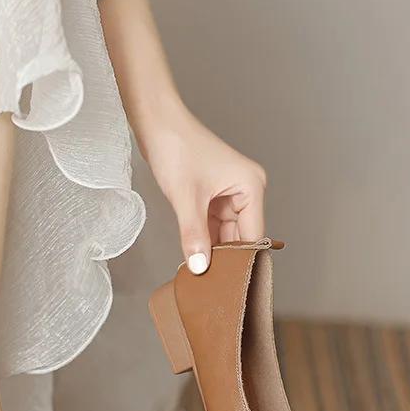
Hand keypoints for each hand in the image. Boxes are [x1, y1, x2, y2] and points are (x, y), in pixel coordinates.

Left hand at [140, 103, 265, 274]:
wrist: (156, 123)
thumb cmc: (176, 148)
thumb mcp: (185, 198)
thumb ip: (194, 235)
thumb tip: (200, 268)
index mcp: (251, 186)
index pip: (253, 236)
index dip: (241, 261)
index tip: (229, 286)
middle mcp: (246, 191)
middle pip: (240, 237)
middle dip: (224, 259)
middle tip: (211, 287)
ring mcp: (229, 194)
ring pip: (225, 234)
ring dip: (212, 251)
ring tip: (200, 276)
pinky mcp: (212, 196)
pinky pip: (212, 226)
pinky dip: (203, 240)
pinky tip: (194, 258)